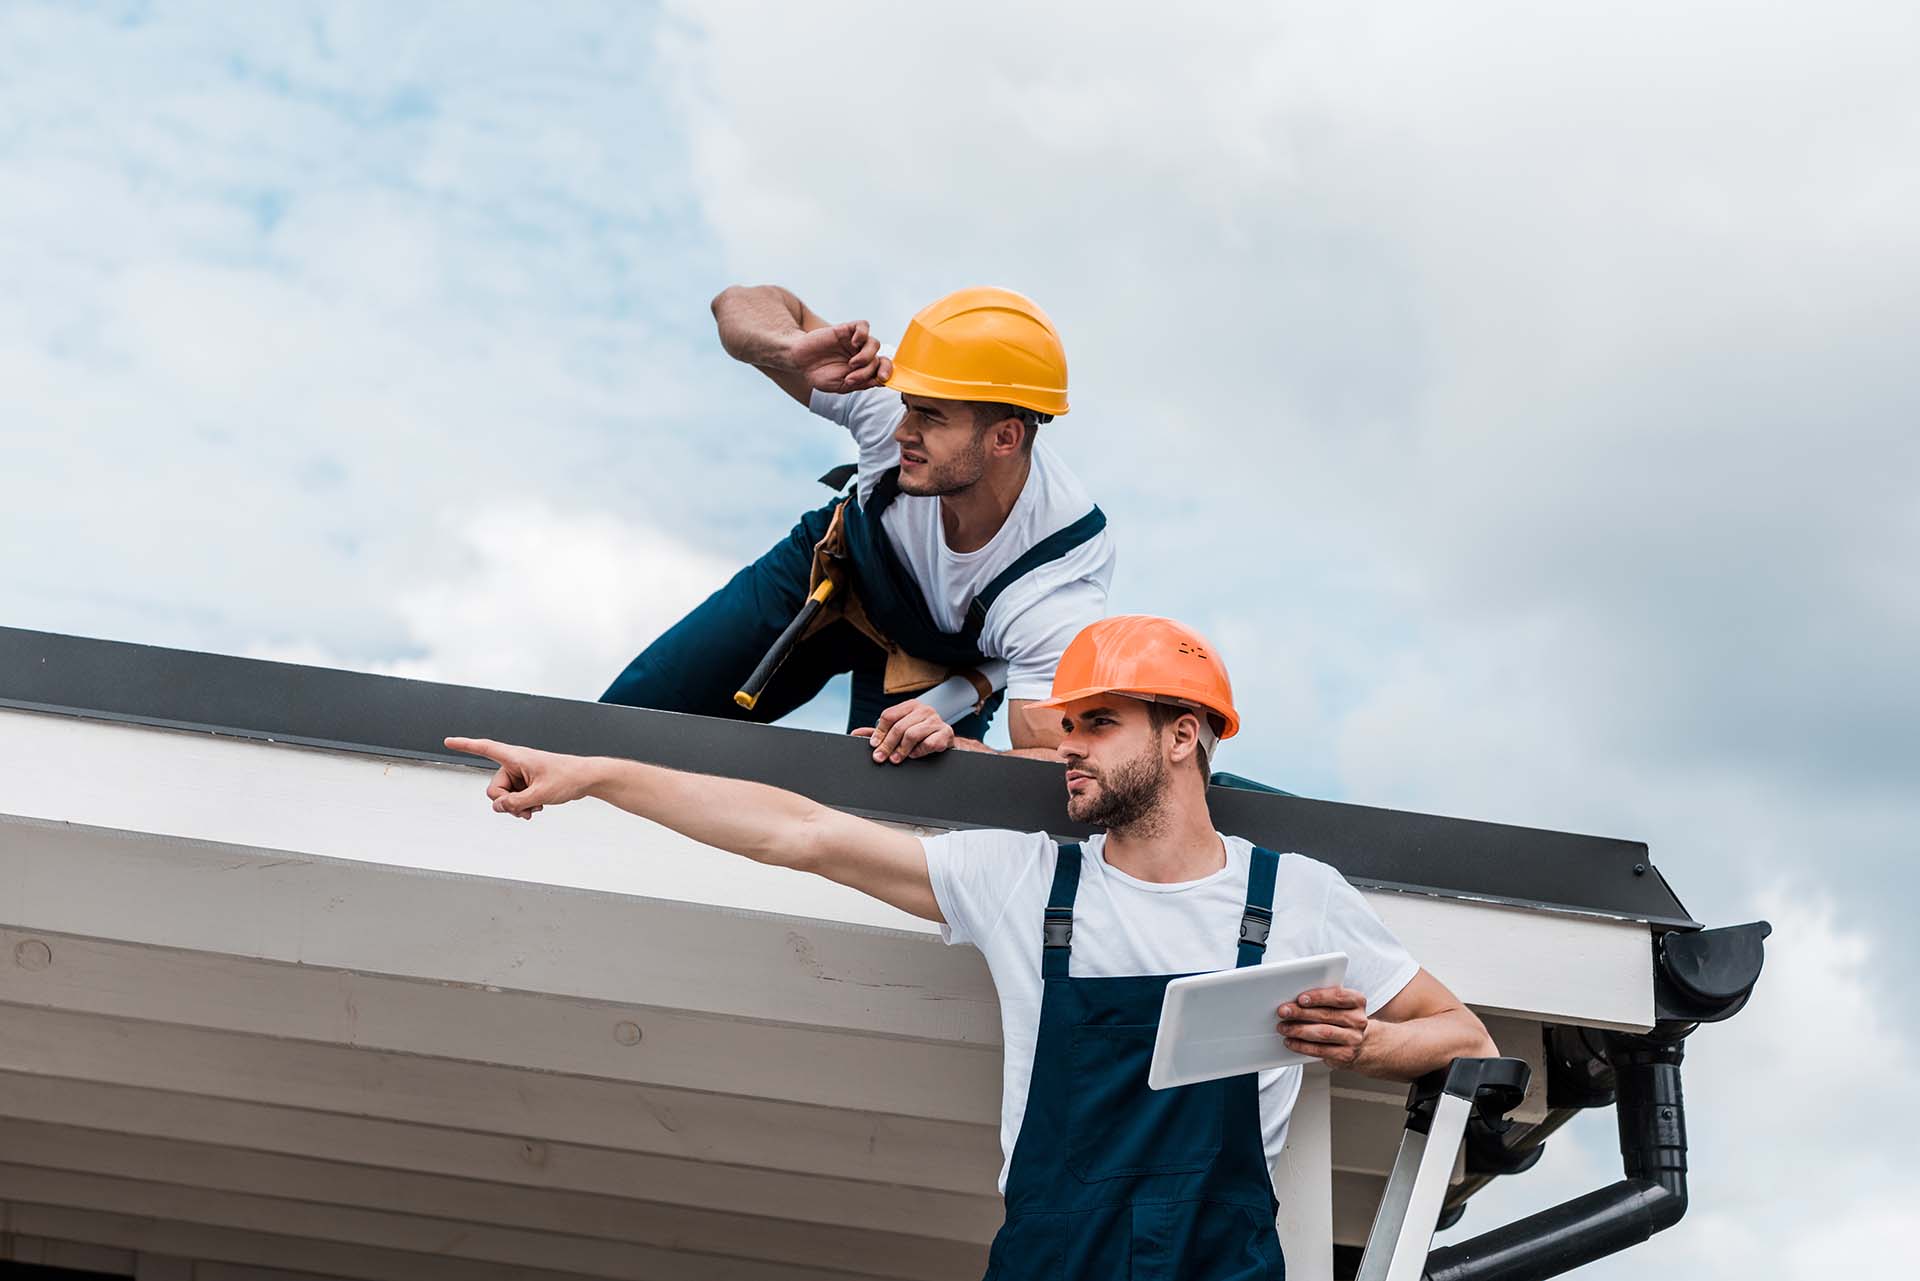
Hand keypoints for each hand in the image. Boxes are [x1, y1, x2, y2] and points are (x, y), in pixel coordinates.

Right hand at [443, 736, 602, 819]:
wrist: (586, 779)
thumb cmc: (568, 777)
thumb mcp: (540, 795)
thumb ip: (516, 803)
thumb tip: (498, 807)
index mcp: (516, 757)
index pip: (485, 747)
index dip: (465, 745)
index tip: (448, 741)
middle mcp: (515, 764)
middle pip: (494, 788)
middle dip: (506, 802)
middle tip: (525, 808)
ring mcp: (521, 774)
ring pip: (504, 797)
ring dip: (516, 806)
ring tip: (534, 808)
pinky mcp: (527, 783)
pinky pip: (514, 798)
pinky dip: (522, 805)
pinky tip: (535, 808)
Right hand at [786, 321, 892, 393]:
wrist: (800, 363)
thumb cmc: (820, 374)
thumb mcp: (842, 386)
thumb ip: (862, 383)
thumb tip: (882, 380)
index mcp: (864, 369)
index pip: (884, 368)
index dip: (887, 372)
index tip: (881, 379)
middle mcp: (862, 354)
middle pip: (880, 358)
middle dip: (869, 370)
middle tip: (852, 377)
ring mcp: (855, 342)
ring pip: (874, 343)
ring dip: (866, 356)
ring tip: (852, 364)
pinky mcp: (846, 330)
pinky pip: (863, 326)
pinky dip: (863, 334)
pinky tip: (854, 342)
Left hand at [852, 699, 953, 763]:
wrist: (944, 741)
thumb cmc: (919, 735)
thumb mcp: (898, 730)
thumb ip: (878, 732)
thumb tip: (856, 733)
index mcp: (910, 705)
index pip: (889, 716)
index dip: (879, 732)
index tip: (874, 745)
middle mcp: (924, 710)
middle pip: (899, 727)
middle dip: (887, 745)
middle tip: (880, 757)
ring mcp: (936, 720)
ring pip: (912, 735)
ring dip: (901, 750)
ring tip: (896, 759)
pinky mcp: (946, 733)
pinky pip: (928, 744)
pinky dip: (919, 752)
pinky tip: (915, 754)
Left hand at [1276, 986, 1370, 1068]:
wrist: (1360, 1045)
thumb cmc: (1342, 1020)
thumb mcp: (1339, 1005)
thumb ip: (1323, 1000)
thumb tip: (1294, 1000)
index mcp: (1357, 1002)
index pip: (1338, 996)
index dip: (1319, 997)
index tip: (1301, 999)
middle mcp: (1358, 1020)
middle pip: (1326, 1015)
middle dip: (1301, 1013)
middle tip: (1283, 1011)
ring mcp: (1353, 1039)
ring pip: (1323, 1033)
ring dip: (1299, 1030)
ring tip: (1283, 1027)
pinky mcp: (1345, 1055)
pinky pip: (1320, 1050)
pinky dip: (1302, 1046)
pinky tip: (1291, 1042)